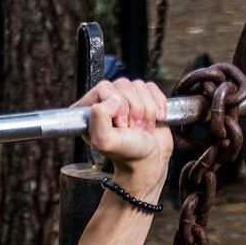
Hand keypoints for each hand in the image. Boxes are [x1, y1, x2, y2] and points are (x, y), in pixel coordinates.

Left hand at [74, 79, 172, 198]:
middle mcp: (104, 101)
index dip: (117, 105)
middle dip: (134, 109)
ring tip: (141, 127)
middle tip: (133, 129)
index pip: (103, 88)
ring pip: (138, 86)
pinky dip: (157, 104)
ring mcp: (124, 98)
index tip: (121, 126)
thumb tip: (112, 99)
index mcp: (88, 110)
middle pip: (122, 85)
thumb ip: (99, 118)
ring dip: (146, 110)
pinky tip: (154, 120)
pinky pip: (151, 87)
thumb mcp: (105, 140)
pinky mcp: (142, 97)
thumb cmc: (127, 153)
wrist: (150, 160)